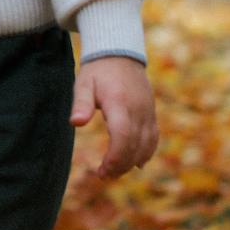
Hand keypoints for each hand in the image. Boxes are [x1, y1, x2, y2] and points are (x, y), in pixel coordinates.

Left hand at [69, 56, 157, 179]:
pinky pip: (154, 137)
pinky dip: (146, 152)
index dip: (115, 158)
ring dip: (132, 162)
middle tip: (104, 175)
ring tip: (115, 171)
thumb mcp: (84, 83)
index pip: (123, 136)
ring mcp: (148, 112)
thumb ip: (81, 103)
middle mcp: (138, 109)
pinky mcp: (151, 113)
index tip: (102, 170)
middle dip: (121, 165)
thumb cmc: (98, 71)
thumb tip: (75, 123)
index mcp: (119, 103)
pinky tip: (136, 163)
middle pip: (135, 146)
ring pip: (146, 145)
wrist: (120, 54)